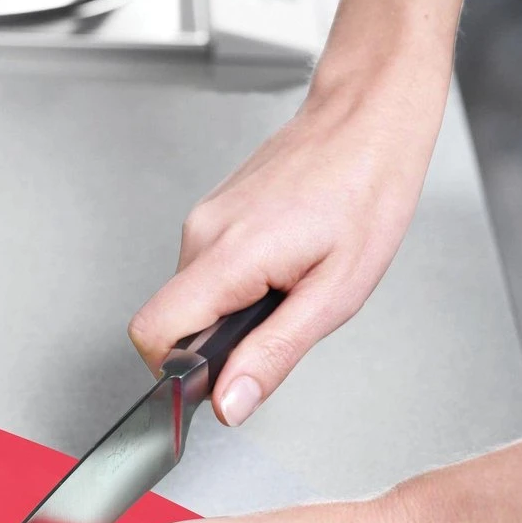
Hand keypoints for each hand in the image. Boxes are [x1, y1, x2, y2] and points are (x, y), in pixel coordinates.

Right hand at [129, 53, 450, 425]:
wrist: (369, 118)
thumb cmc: (367, 194)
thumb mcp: (334, 296)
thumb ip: (272, 355)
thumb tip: (228, 404)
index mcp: (229, 256)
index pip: (152, 333)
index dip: (174, 370)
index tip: (215, 376)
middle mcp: (201, 235)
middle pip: (171, 321)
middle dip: (213, 342)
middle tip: (275, 322)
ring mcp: (202, 221)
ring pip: (189, 299)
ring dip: (229, 312)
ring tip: (286, 286)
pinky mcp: (210, 215)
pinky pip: (203, 273)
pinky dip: (234, 287)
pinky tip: (280, 264)